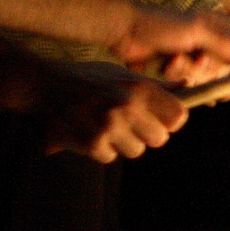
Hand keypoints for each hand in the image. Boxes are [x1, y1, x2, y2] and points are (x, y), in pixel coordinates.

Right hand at [37, 62, 189, 162]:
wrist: (43, 85)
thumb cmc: (87, 78)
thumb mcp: (122, 73)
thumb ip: (155, 85)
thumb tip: (185, 86)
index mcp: (139, 88)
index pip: (178, 116)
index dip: (171, 120)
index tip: (161, 119)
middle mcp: (128, 107)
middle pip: (159, 139)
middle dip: (148, 135)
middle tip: (131, 125)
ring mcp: (110, 127)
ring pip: (136, 150)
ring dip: (124, 143)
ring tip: (107, 126)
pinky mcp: (92, 143)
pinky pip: (110, 156)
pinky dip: (102, 149)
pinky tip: (90, 132)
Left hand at [111, 7, 229, 84]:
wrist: (125, 32)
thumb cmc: (160, 26)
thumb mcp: (195, 31)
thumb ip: (224, 42)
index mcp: (218, 26)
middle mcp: (210, 40)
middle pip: (226, 67)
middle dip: (207, 68)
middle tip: (194, 60)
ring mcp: (194, 53)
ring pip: (206, 76)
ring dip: (188, 71)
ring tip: (172, 60)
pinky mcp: (179, 66)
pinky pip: (190, 81)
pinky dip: (177, 77)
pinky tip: (165, 67)